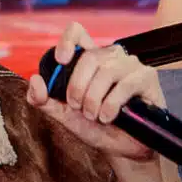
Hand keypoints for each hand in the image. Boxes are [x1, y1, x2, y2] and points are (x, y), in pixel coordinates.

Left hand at [26, 22, 165, 164]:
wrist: (121, 149)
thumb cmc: (96, 128)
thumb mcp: (65, 115)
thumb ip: (44, 100)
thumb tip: (34, 80)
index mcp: (90, 60)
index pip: (78, 33)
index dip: (67, 41)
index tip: (61, 61)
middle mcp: (110, 57)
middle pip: (89, 57)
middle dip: (78, 87)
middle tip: (79, 108)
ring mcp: (130, 65)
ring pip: (106, 71)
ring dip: (95, 99)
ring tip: (95, 116)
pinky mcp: (147, 77)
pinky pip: (126, 84)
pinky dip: (112, 104)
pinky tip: (109, 117)